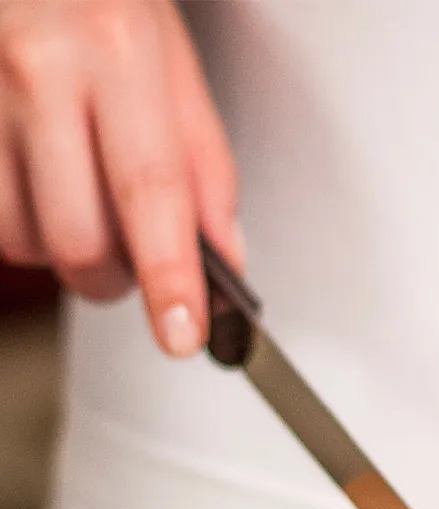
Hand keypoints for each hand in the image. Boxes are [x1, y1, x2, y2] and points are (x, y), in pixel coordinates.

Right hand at [0, 0, 240, 355]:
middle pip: (77, 239)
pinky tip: (35, 182)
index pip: (150, 193)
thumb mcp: (174, 60)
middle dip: (116, 278)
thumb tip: (224, 260)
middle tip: (134, 256)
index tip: (183, 334)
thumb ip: (205, 166)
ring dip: (59, 249)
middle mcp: (38, 68)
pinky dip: (18, 221)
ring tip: (77, 199)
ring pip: (20, 239)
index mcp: (116, 51)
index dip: (168, 278)